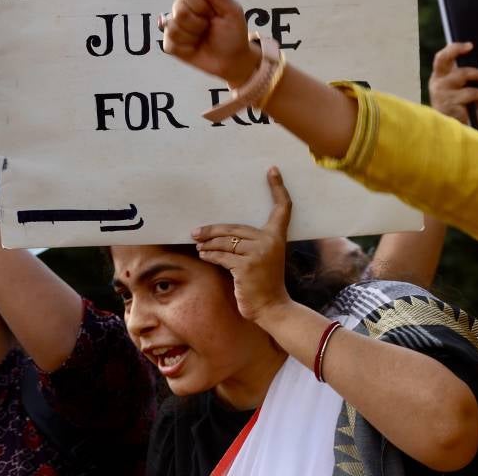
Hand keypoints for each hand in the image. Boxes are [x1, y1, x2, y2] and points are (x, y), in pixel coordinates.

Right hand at [162, 0, 260, 86]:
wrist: (232, 59)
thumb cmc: (233, 33)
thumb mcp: (231, 11)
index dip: (202, 4)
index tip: (214, 12)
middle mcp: (181, 8)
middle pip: (179, 10)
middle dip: (199, 22)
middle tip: (209, 27)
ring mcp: (174, 25)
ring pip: (173, 27)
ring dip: (193, 36)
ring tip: (203, 37)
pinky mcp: (170, 44)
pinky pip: (170, 44)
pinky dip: (186, 48)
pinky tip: (194, 47)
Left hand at [193, 167, 292, 322]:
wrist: (272, 307)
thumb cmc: (265, 282)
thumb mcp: (265, 258)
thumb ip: (252, 244)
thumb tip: (220, 235)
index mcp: (277, 237)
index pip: (282, 208)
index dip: (278, 188)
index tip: (272, 170)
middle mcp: (270, 241)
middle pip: (235, 227)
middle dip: (212, 230)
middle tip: (195, 232)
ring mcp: (258, 254)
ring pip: (225, 242)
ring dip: (208, 244)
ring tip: (198, 245)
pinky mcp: (246, 267)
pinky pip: (222, 256)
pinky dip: (210, 256)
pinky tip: (203, 255)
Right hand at [428, 42, 477, 123]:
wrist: (446, 127)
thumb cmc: (453, 104)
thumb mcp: (454, 87)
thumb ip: (460, 75)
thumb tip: (477, 60)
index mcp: (438, 76)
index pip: (442, 57)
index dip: (454, 48)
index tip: (469, 45)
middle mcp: (437, 82)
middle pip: (444, 59)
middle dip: (456, 50)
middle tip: (473, 52)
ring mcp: (442, 92)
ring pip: (462, 75)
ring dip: (477, 75)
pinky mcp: (450, 103)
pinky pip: (470, 93)